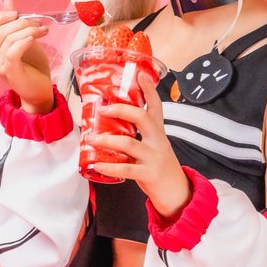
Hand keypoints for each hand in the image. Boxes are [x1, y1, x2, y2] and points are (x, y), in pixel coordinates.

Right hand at [0, 0, 53, 112]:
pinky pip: (13, 51)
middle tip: (38, 23)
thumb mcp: (23, 36)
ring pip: (9, 39)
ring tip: (43, 30)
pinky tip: (33, 39)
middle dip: (21, 22)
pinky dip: (24, 42)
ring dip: (29, 30)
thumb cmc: (32, 63)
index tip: (18, 14)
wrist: (40, 86)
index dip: (0, 16)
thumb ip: (14, 21)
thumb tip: (8, 0)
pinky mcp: (9, 72)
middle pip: (0, 30)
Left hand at [88, 72, 191, 218]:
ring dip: (107, 140)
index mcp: (158, 131)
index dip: (148, 90)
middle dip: (121, 110)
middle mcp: (157, 140)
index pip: (155, 106)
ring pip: (129, 143)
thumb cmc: (159, 164)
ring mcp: (153, 157)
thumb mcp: (154, 144)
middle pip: (142, 117)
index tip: (140, 75)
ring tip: (91, 139)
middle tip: (102, 110)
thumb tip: (112, 121)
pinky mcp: (148, 173)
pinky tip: (97, 165)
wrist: (176, 190)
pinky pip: (126, 168)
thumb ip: (139, 133)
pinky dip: (109, 166)